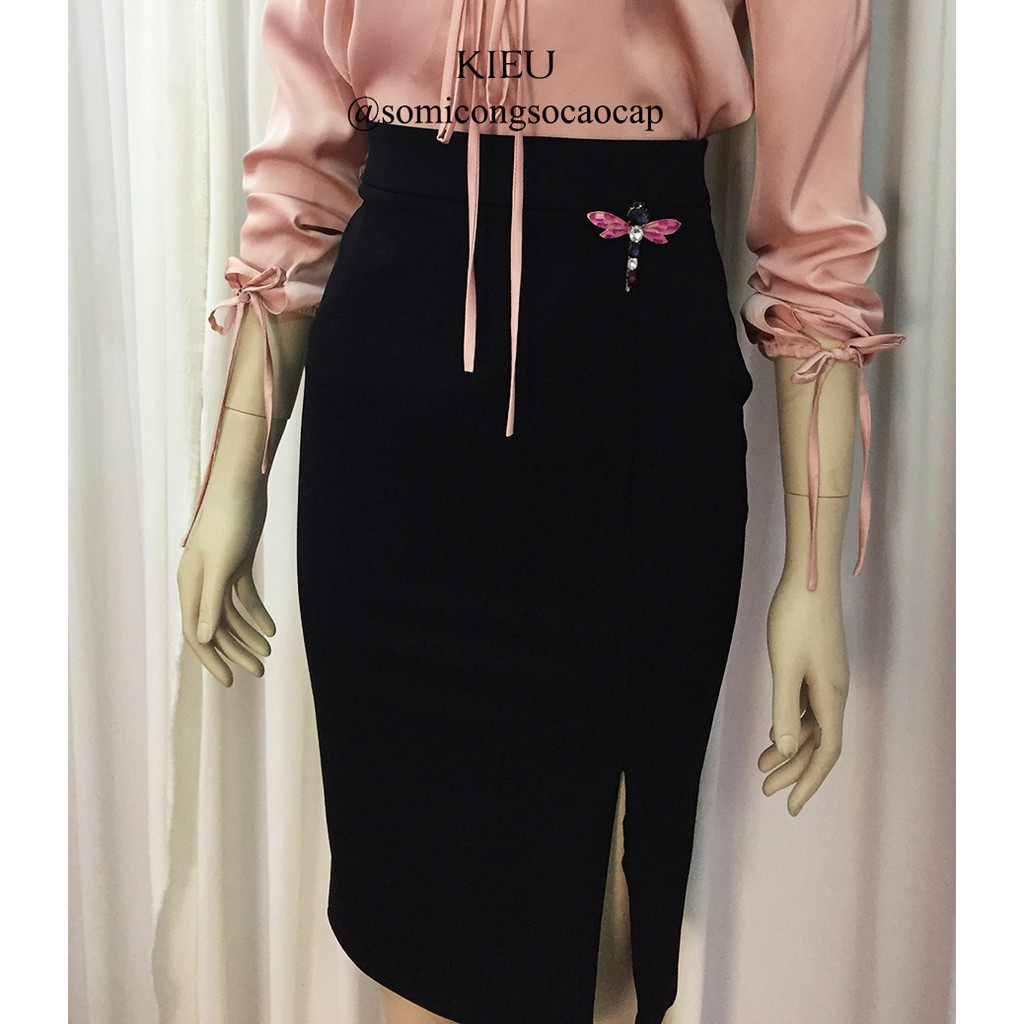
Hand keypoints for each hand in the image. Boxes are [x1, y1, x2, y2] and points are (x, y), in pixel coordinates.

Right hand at [177, 481, 275, 686]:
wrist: (242, 487)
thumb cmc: (229, 522)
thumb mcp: (222, 564)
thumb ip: (210, 601)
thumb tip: (203, 638)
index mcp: (190, 585)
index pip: (197, 633)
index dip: (212, 659)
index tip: (229, 682)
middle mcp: (200, 583)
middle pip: (214, 627)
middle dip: (235, 652)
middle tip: (259, 673)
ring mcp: (218, 574)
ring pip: (230, 615)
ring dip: (248, 636)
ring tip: (268, 654)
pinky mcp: (236, 565)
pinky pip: (244, 597)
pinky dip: (256, 613)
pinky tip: (272, 630)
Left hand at [759, 574, 849, 814]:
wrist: (808, 579)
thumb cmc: (796, 620)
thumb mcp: (784, 667)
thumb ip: (785, 709)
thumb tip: (787, 751)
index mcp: (832, 696)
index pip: (827, 752)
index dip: (809, 782)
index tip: (790, 808)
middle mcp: (835, 692)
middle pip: (820, 744)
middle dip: (795, 771)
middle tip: (765, 790)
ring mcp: (827, 680)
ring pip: (812, 726)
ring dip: (790, 748)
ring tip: (762, 766)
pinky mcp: (817, 667)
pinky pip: (807, 708)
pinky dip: (791, 724)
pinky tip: (774, 733)